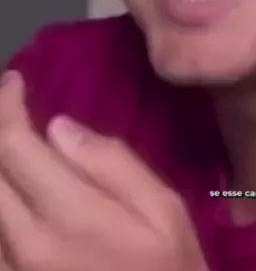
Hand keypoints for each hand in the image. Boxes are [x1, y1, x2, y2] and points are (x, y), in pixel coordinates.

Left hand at [0, 71, 209, 270]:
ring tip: (7, 143)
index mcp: (70, 217)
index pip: (15, 146)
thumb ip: (113, 165)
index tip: (14, 83)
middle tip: (5, 107)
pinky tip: (9, 188)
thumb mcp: (164, 213)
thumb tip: (59, 127)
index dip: (7, 107)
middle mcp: (24, 247)